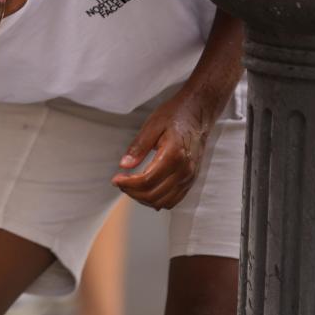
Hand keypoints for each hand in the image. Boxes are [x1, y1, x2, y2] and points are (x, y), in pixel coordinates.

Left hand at [112, 96, 209, 210]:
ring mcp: (190, 177)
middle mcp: (185, 170)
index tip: (116, 179)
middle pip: (154, 195)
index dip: (128, 184)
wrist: (198, 112)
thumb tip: (124, 165)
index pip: (147, 181)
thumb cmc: (175, 115)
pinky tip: (146, 189)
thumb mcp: (153, 124)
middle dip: (133, 192)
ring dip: (144, 199)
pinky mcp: (191, 180)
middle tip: (121, 182)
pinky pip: (173, 200)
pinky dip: (157, 200)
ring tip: (132, 186)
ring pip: (163, 202)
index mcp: (174, 155)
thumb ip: (138, 146)